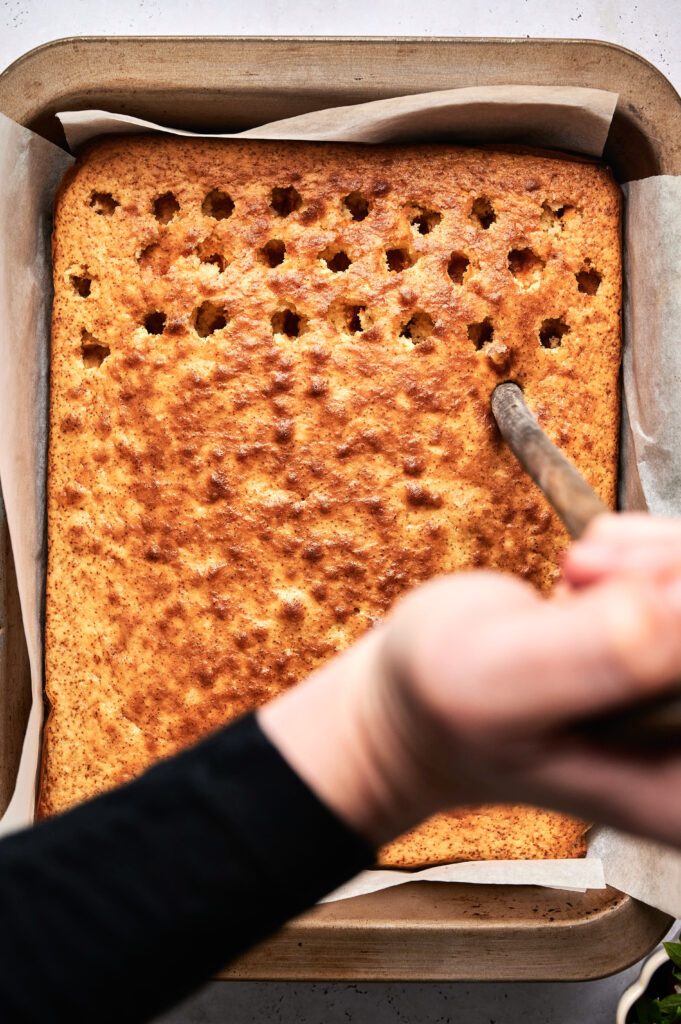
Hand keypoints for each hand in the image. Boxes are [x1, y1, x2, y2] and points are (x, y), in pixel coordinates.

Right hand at [259, 514, 680, 848]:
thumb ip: (598, 651)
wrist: (419, 699)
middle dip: (668, 570)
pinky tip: (586, 569)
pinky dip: (641, 543)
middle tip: (584, 572)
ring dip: (653, 552)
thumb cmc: (443, 710)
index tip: (623, 593)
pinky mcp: (671, 645)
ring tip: (576, 572)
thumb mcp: (499, 685)